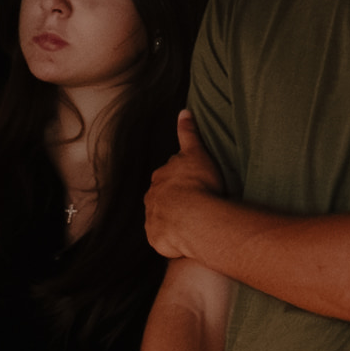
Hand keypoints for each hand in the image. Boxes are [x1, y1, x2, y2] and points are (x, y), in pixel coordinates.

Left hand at [139, 111, 227, 271]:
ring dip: (172, 220)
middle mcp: (151, 197)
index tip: (193, 184)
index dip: (180, 180)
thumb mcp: (196, 152)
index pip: (167, 176)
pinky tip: (185, 239)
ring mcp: (152, 219)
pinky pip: (164, 238)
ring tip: (191, 224)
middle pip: (161, 197)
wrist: (193, 217)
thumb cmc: (198, 183)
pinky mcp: (156, 238)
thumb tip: (183, 111)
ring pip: (161, 218)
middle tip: (194, 204)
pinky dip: (172, 238)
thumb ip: (188, 132)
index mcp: (160, 177)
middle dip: (173, 200)